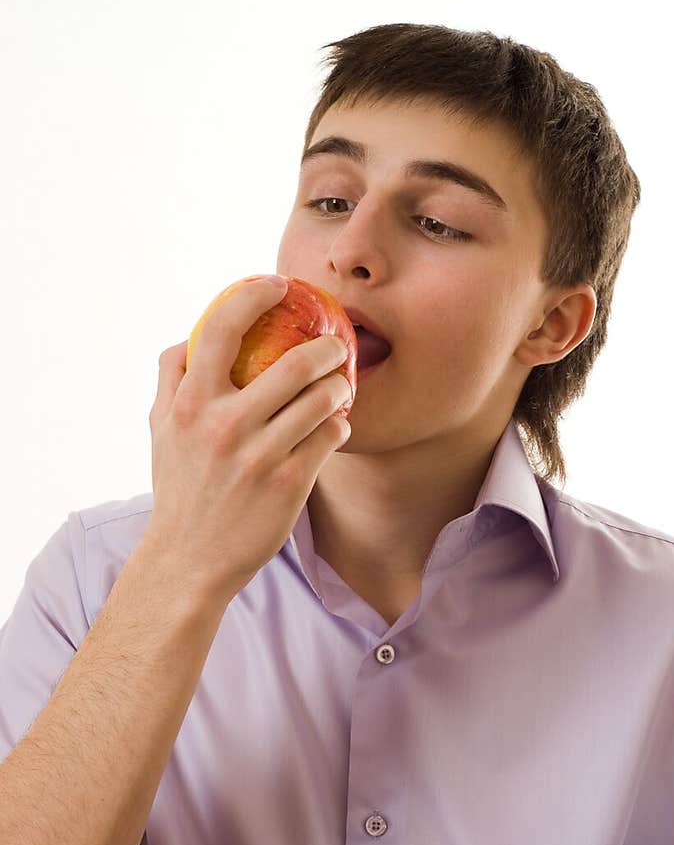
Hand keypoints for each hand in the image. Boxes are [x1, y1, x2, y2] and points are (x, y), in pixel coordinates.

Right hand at [148, 277, 351, 605]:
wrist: (190, 560)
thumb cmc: (179, 489)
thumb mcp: (161, 431)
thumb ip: (172, 380)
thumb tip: (188, 336)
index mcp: (190, 404)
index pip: (219, 326)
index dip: (253, 294)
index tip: (277, 285)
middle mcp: (225, 426)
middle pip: (293, 363)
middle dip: (326, 347)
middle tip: (335, 345)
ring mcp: (260, 456)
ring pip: (322, 400)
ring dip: (340, 386)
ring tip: (341, 385)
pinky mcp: (289, 485)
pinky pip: (330, 438)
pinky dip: (340, 426)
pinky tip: (337, 426)